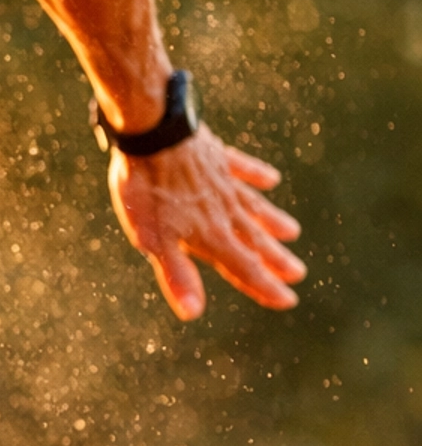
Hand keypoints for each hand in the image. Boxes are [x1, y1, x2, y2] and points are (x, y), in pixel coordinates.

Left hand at [108, 127, 304, 319]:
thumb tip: (193, 312)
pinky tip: (271, 179)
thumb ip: (177, 274)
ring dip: (272, 221)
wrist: (152, 133)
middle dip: (274, 259)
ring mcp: (223, 182)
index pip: (244, 267)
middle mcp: (224, 212)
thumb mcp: (154, 240)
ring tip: (291, 232)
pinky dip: (257, 175)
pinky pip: (242, 169)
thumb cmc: (147, 191)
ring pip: (253, 208)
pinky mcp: (216, 157)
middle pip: (253, 240)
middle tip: (297, 272)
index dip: (265, 286)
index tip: (288, 300)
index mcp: (210, 235)